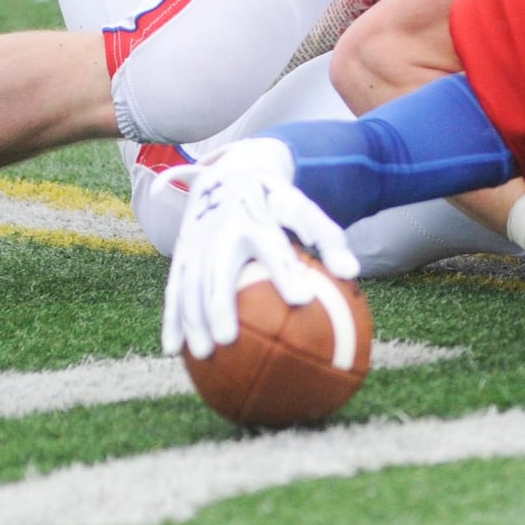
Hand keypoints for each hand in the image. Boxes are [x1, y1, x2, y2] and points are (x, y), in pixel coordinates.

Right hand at [159, 138, 358, 359]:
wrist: (229, 171)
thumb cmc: (277, 201)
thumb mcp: (304, 210)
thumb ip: (328, 240)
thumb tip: (353, 274)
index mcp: (257, 217)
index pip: (273, 246)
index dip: (286, 272)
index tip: (302, 300)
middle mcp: (222, 229)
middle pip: (217, 269)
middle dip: (219, 303)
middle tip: (228, 339)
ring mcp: (197, 241)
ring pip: (190, 283)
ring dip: (192, 319)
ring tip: (205, 354)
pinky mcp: (182, 252)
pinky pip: (174, 288)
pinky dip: (171, 318)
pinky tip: (175, 351)